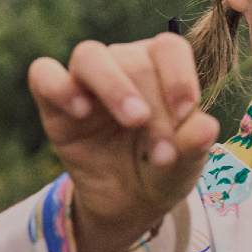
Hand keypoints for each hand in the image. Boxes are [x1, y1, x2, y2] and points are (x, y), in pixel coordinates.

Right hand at [27, 33, 218, 251]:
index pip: (169, 49)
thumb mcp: (184, 166)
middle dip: (154, 108)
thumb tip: (208, 127)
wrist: (127, 203)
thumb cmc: (162, 170)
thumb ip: (194, 146)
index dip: (179, 76)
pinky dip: (60, 86)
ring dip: (114, 85)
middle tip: (163, 153)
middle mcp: (124, 64)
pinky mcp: (54, 101)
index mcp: (162, 68)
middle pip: (135, 61)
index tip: (187, 113)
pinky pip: (44, 74)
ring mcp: (86, 80)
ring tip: (134, 120)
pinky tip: (80, 111)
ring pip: (89, 55)